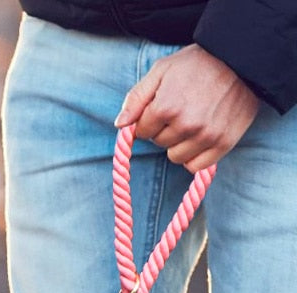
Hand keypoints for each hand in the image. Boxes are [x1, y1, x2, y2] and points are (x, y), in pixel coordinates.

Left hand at [115, 44, 258, 171]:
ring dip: (179, 144)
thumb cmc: (198, 63)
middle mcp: (186, 124)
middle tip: (181, 109)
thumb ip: (136, 98)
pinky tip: (200, 138)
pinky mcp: (223, 143)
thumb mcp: (161, 70)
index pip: (141, 131)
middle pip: (159, 143)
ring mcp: (206, 136)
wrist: (242, 58)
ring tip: (192, 121)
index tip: (161, 106)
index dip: (148, 119)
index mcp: (166, 107)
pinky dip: (194, 156)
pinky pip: (196, 166)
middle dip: (164, 129)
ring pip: (175, 157)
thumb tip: (120, 125)